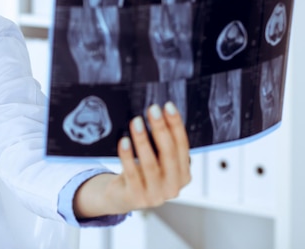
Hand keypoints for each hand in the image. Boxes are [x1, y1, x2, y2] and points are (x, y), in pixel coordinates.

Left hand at [72, 101, 190, 217]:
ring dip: (143, 140)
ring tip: (136, 121)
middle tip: (153, 110)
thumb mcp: (157, 161)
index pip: (182, 146)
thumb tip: (160, 113)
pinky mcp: (136, 197)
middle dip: (161, 129)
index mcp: (183, 175)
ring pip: (150, 163)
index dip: (176, 125)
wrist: (121, 197)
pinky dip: (127, 156)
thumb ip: (162, 144)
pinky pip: (131, 173)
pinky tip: (124, 141)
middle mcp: (173, 187)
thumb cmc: (141, 174)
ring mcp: (155, 194)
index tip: (168, 106)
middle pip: (169, 153)